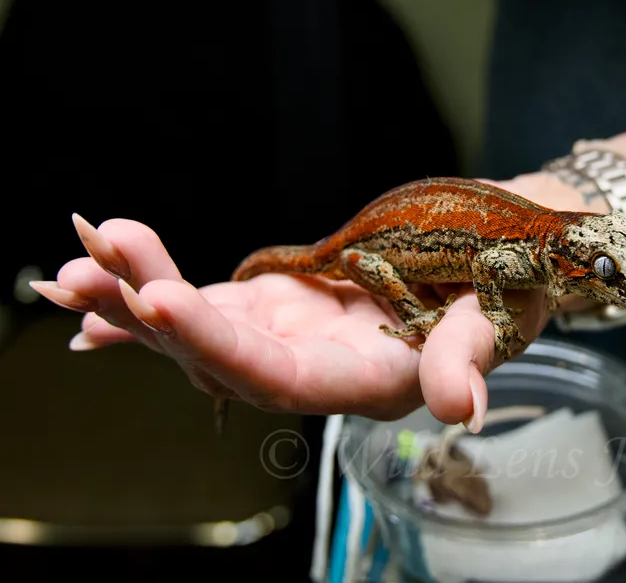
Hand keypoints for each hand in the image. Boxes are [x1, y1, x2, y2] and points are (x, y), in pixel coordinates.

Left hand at [29, 214, 551, 430]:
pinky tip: (92, 282)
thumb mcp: (502, 312)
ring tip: (75, 259)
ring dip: (132, 296)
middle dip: (151, 308)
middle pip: (218, 354)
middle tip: (94, 259)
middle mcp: (316, 371)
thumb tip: (459, 411)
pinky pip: (206, 304)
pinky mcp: (279, 305)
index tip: (157, 299)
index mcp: (367, 382)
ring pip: (199, 328)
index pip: (278, 377)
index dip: (218, 343)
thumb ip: (468, 359)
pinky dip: (149, 293)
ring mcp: (290, 337)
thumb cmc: (508, 283)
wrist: (496, 257)